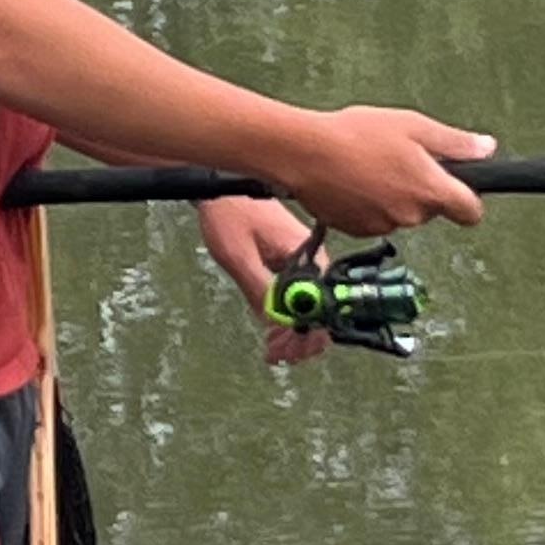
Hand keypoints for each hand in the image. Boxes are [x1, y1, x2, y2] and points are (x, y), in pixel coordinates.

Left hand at [196, 196, 329, 366]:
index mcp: (309, 255)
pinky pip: (297, 300)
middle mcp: (314, 261)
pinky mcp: (293, 267)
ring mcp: (304, 265)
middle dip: (302, 340)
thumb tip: (275, 322)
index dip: (306, 333)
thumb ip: (259, 288)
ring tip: (273, 352)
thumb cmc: (230, 213)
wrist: (222, 189)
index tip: (286, 348)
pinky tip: (273, 336)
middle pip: (321, 313)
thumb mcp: (238, 254)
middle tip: (276, 355)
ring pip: (309, 310)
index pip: (322, 306)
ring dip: (294, 335)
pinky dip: (288, 321)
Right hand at [283, 108, 494, 234]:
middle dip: (420, 189)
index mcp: (431, 190)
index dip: (467, 199)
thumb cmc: (356, 134)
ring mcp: (384, 226)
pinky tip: (352, 182)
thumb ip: (455, 143)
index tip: (458, 187)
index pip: (471, 212)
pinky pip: (374, 220)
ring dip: (393, 196)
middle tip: (398, 159)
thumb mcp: (413, 126)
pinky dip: (368, 205)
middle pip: (431, 209)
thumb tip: (486, 149)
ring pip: (401, 214)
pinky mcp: (357, 231)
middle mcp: (412, 215)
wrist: (304, 153)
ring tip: (369, 167)